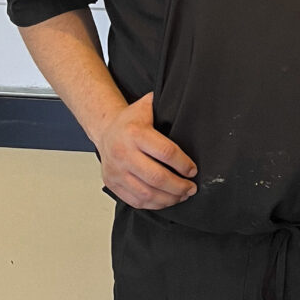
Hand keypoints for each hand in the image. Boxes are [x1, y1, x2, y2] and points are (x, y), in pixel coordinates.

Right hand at [93, 93, 197, 208]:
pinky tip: (166, 200)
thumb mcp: (147, 106)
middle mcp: (123, 154)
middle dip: (179, 185)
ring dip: (168, 198)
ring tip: (183, 196)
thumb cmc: (131, 120)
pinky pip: (135, 200)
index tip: (193, 170)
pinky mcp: (112, 184)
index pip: (165, 152)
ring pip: (146, 193)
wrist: (105, 130)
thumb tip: (190, 95)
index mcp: (135, 134)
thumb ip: (165, 103)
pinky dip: (154, 204)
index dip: (183, 164)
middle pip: (156, 177)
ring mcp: (116, 171)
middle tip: (192, 188)